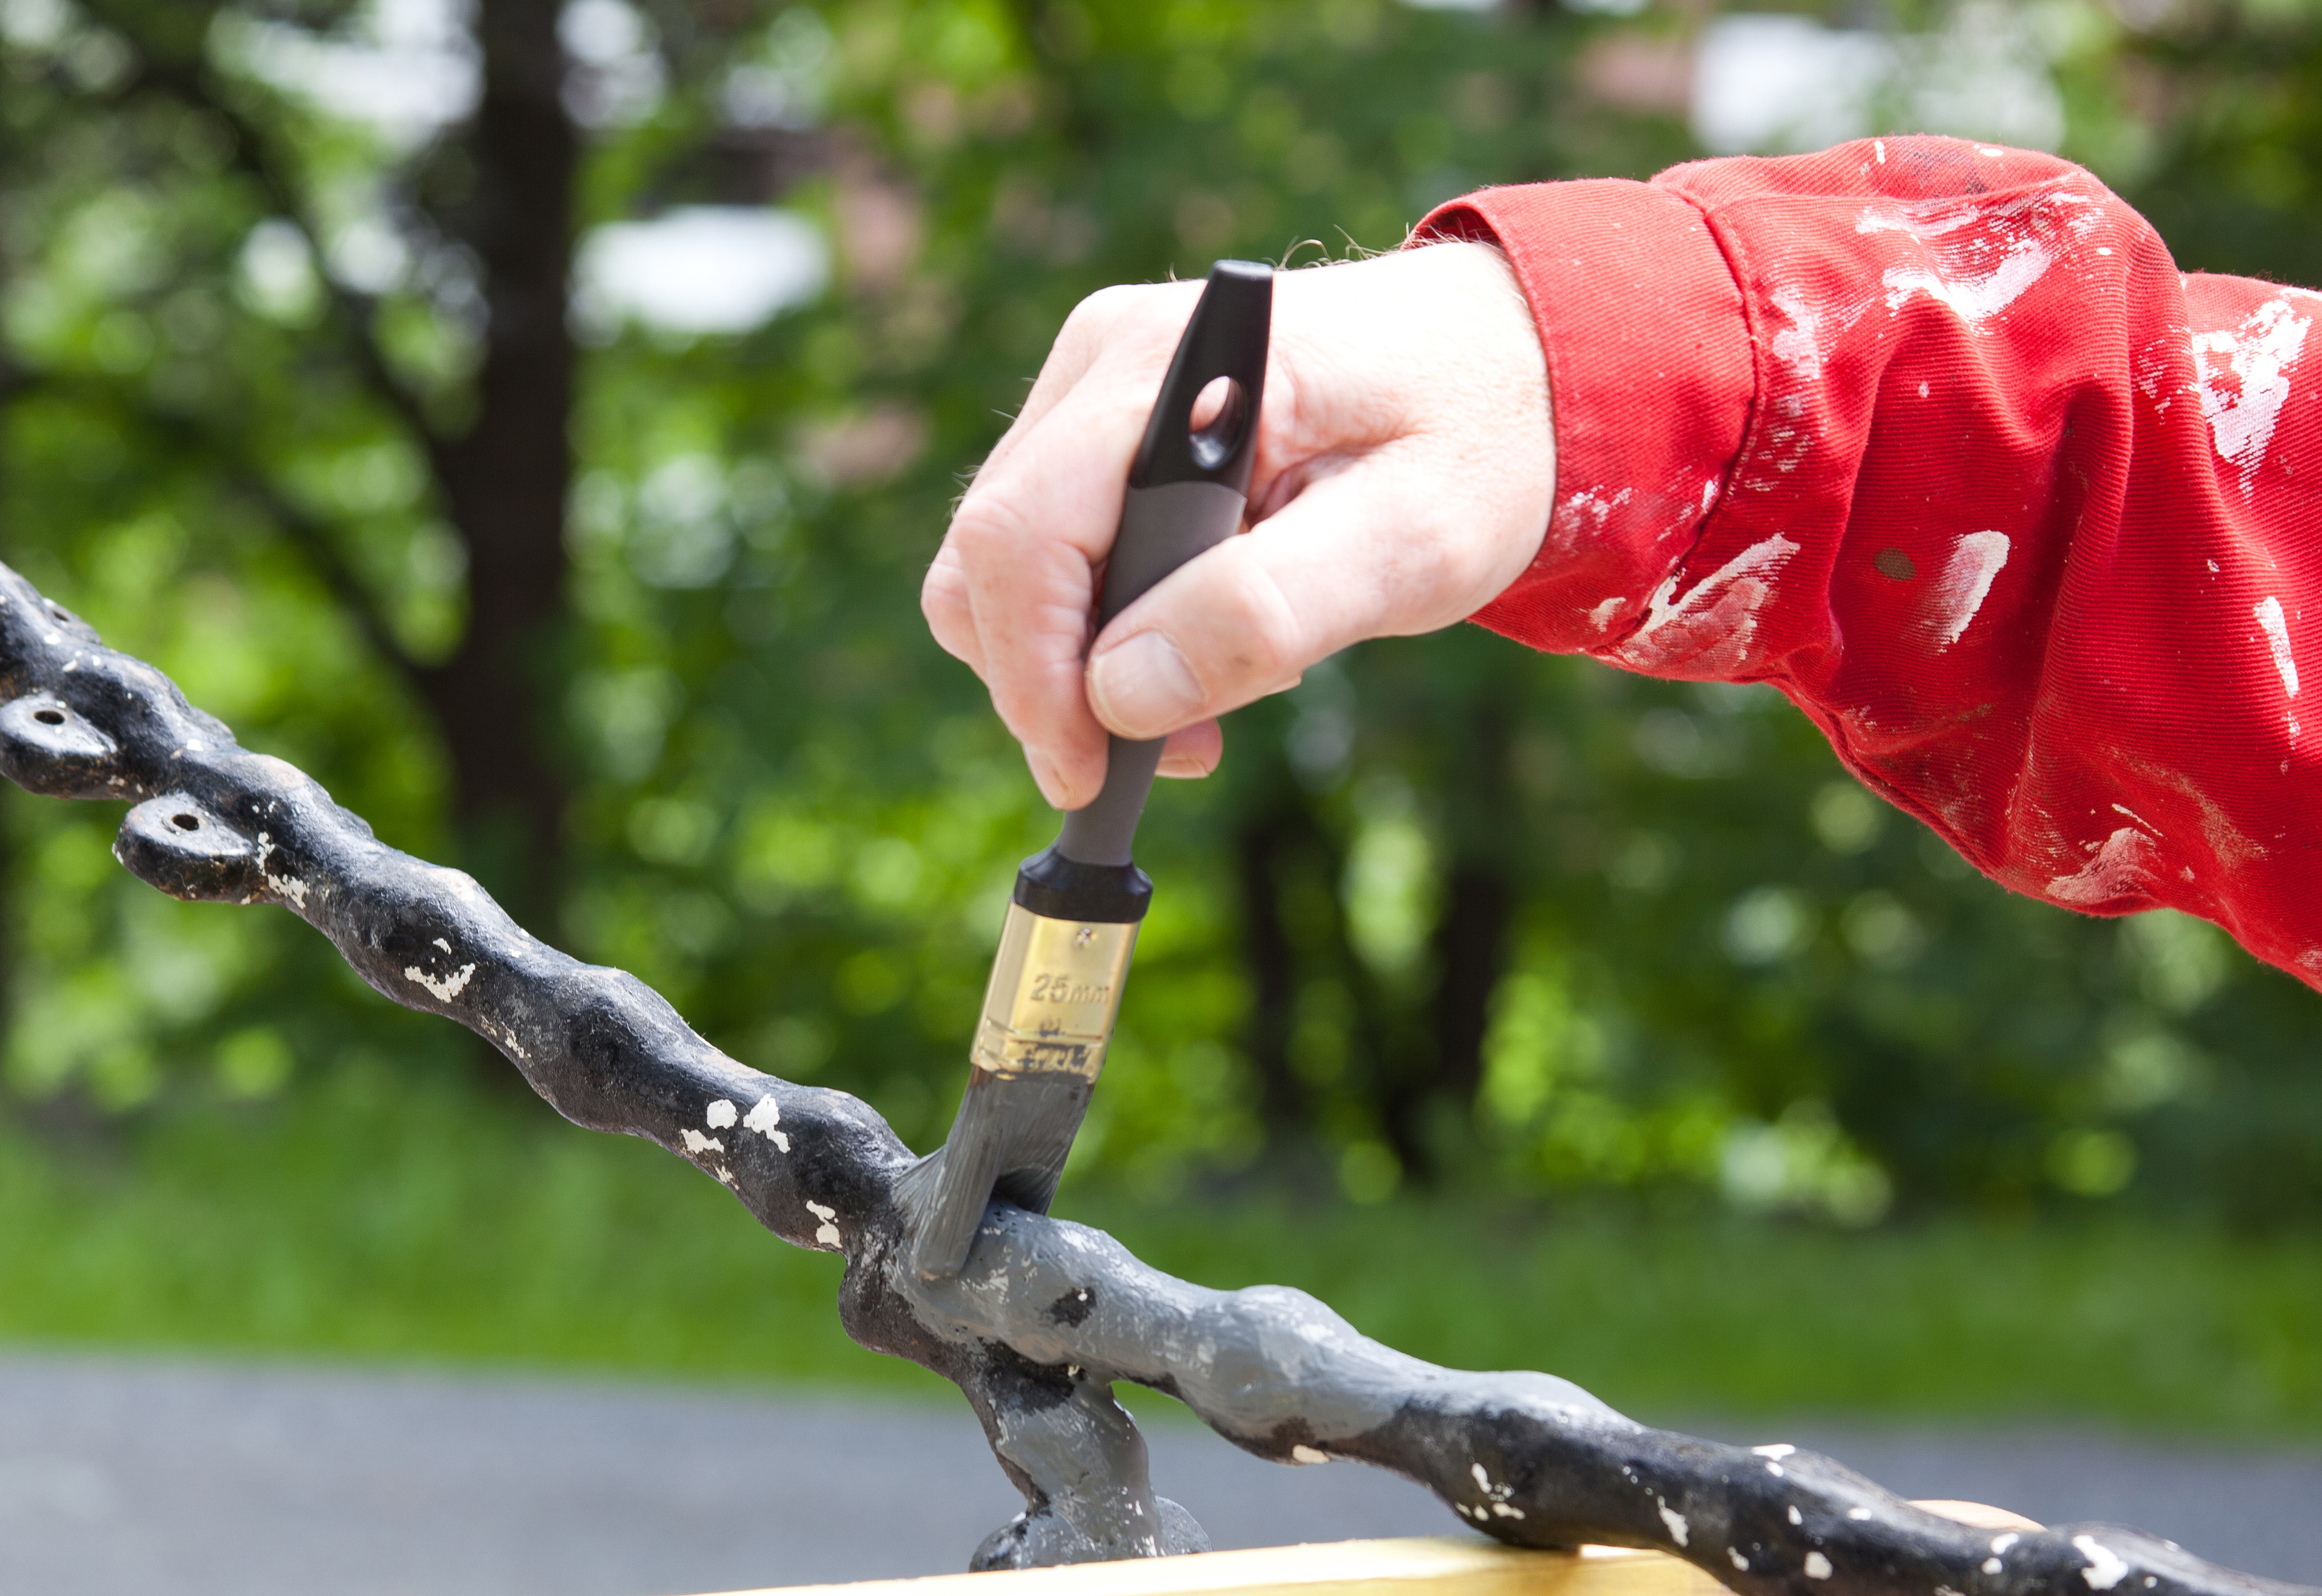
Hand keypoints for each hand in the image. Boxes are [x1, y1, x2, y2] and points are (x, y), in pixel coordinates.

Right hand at [922, 241, 1554, 809]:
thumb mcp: (1411, 544)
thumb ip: (1268, 612)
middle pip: (990, 557)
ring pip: (1006, 564)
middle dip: (1056, 682)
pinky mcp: (1101, 425)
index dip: (1034, 675)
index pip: (1019, 536)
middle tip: (1185, 747)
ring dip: (1079, 663)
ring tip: (1209, 698)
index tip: (1091, 774)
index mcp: (1169, 369)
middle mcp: (1105, 359)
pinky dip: (1102, 626)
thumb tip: (1120, 694)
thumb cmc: (1476, 446)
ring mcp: (1094, 386)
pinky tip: (1198, 643)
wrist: (1511, 368)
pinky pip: (1049, 550)